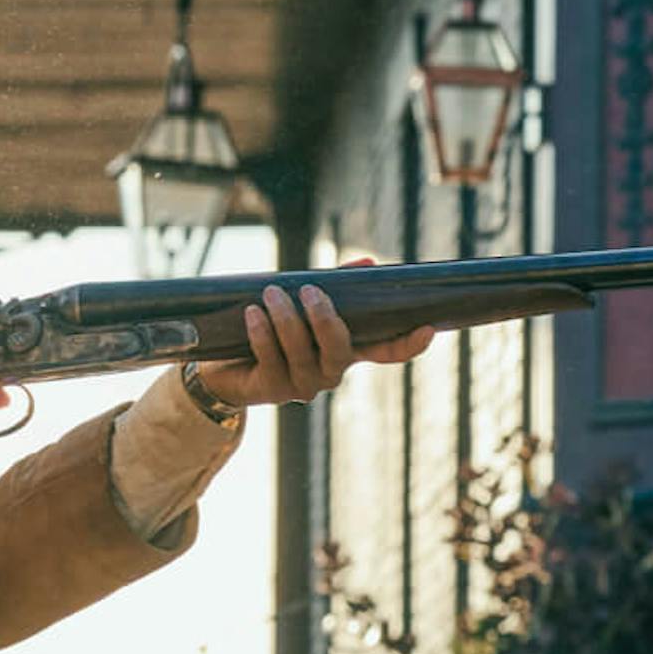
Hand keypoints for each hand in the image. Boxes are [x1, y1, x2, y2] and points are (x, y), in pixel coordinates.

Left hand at [192, 259, 435, 409]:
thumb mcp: (302, 304)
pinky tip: (253, 314)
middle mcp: (329, 373)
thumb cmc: (270, 329)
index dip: (408, 344)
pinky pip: (271, 359)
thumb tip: (368, 263)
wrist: (224, 366)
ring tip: (271, 293)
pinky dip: (262, 333)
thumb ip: (334, 284)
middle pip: (341, 349)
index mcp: (345, 351)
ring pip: (302, 352)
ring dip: (286, 320)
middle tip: (309, 290)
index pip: (385, 352)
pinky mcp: (273, 390)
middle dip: (325, 318)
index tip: (428, 328)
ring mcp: (303, 385)